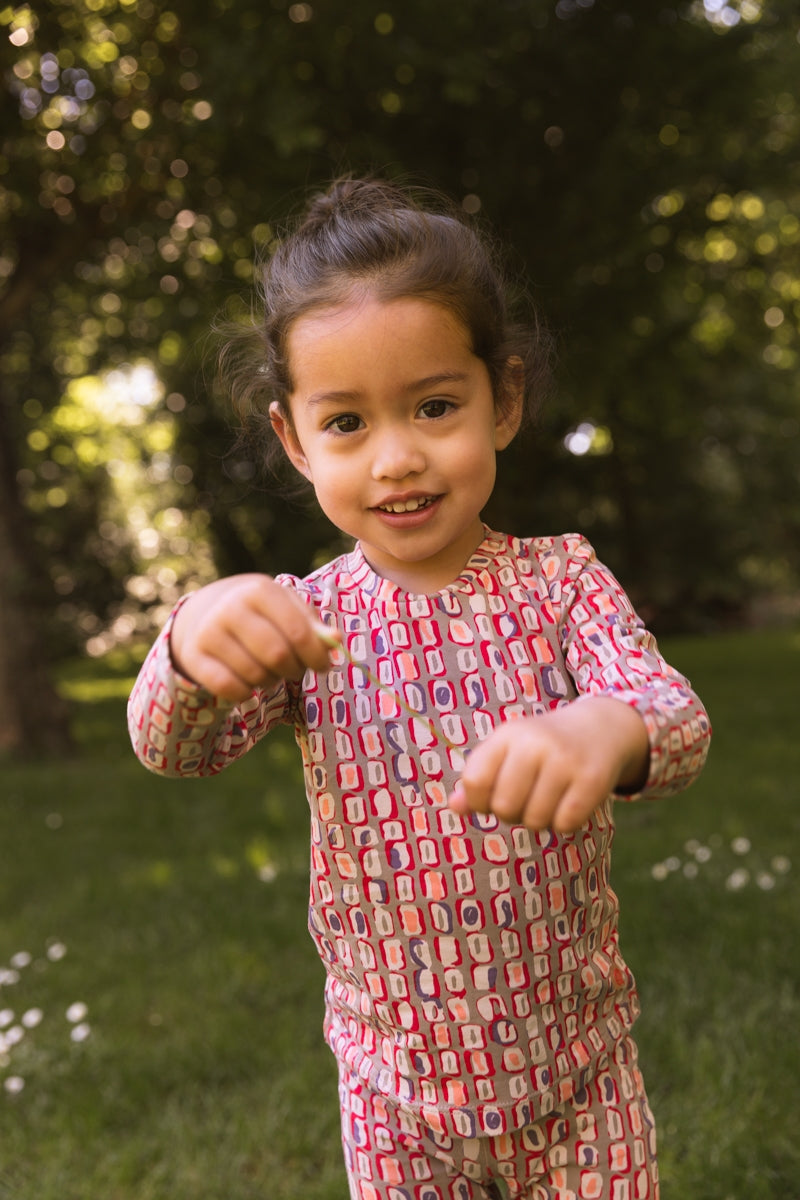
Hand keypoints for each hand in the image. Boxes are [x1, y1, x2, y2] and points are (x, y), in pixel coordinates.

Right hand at [169, 574, 335, 701]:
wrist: (204, 613)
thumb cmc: (260, 614)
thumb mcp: (287, 610)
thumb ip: (313, 626)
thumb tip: (336, 640)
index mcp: (260, 590)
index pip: (299, 632)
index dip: (316, 655)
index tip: (323, 666)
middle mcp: (231, 607)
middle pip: (278, 656)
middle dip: (294, 670)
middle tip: (294, 670)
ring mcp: (209, 632)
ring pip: (255, 675)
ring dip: (270, 681)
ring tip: (268, 671)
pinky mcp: (193, 656)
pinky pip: (230, 689)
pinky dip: (245, 694)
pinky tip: (247, 684)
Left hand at [448, 697, 649, 832]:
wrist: (599, 728)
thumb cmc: (541, 747)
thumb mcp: (507, 751)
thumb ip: (479, 778)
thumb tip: (455, 806)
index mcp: (508, 734)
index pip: (475, 782)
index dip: (479, 801)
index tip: (492, 798)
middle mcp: (535, 743)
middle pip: (504, 807)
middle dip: (512, 813)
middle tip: (526, 799)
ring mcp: (566, 760)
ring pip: (535, 820)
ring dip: (539, 820)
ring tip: (548, 800)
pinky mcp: (592, 779)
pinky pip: (565, 824)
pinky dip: (564, 823)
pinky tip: (568, 803)